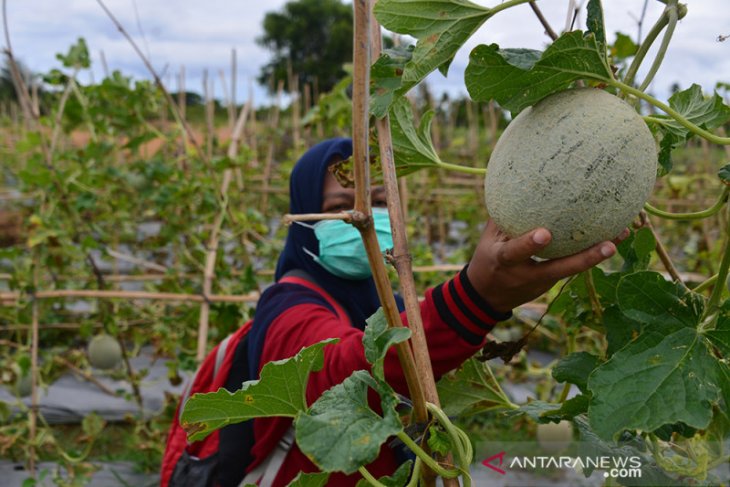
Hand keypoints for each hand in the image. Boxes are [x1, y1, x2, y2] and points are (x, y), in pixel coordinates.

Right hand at [466, 221, 628, 313]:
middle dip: (584, 259)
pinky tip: (612, 238)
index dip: (529, 244)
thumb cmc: (487, 259)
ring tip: (621, 235)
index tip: (545, 234)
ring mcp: (541, 283)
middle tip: (609, 246)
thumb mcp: (487, 240)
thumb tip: (513, 182)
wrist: (486, 297)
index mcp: (504, 261)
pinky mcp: (550, 285)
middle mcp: (525, 275)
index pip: (516, 253)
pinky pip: (572, 267)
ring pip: (572, 269)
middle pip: (559, 269)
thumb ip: (502, 218)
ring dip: (596, 255)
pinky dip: (590, 254)